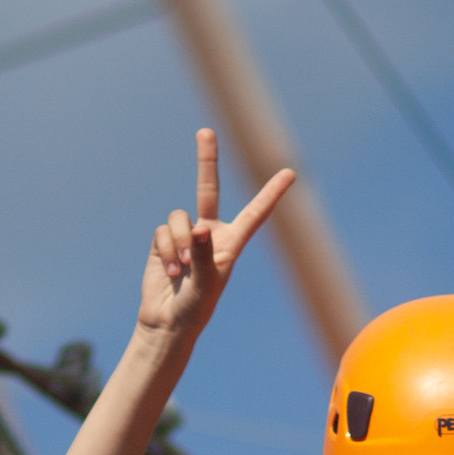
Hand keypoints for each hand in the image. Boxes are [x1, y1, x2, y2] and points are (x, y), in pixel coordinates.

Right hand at [135, 128, 293, 358]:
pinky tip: (169, 271)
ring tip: (180, 269)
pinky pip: (163, 231)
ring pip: (179, 218)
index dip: (271, 194)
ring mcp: (187, 235)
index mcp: (232, 244)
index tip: (290, 173)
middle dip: (206, 160)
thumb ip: (203, 256)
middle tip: (205, 132)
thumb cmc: (195, 308)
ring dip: (178, 242)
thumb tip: (198, 230)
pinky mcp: (164, 240)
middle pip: (207, 189)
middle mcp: (210, 233)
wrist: (168, 322)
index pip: (255, 214)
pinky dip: (165, 250)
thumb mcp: (205, 285)